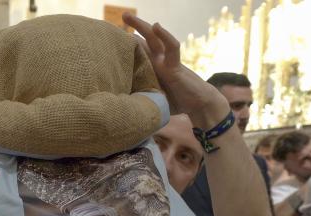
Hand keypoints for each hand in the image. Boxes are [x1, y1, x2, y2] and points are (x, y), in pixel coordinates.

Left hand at [122, 13, 228, 127]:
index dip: (127, 45)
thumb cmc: (177, 103)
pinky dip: (165, 35)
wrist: (199, 106)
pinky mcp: (175, 66)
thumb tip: (121, 106)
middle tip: (122, 15)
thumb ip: (139, 98)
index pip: (138, 52)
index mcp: (152, 68)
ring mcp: (167, 62)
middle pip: (144, 40)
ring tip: (127, 16)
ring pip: (154, 39)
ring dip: (142, 26)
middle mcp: (159, 62)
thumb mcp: (153, 100)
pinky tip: (156, 26)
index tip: (112, 38)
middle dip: (133, 28)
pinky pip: (172, 47)